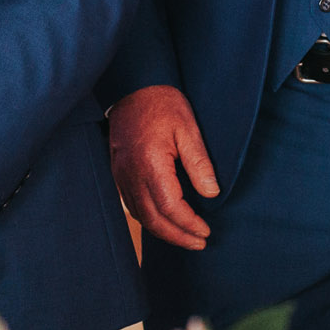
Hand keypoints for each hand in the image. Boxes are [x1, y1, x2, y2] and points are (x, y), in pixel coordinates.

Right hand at [108, 85, 218, 250]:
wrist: (133, 87)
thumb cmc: (162, 104)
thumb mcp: (188, 128)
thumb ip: (199, 163)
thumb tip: (211, 193)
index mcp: (151, 165)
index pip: (170, 207)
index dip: (188, 224)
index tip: (205, 231)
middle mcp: (132, 175)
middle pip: (152, 219)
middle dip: (177, 236)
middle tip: (198, 243)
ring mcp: (122, 175)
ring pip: (140, 215)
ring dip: (162, 231)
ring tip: (185, 237)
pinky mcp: (119, 172)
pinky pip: (132, 204)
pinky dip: (149, 218)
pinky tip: (163, 220)